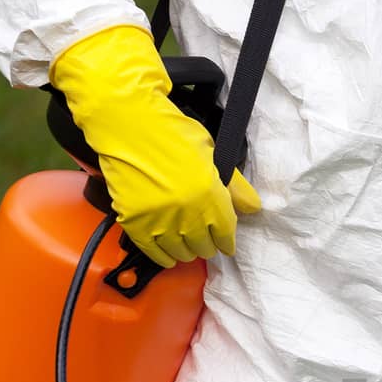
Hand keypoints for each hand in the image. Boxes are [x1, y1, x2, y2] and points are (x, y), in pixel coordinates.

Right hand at [49, 25, 261, 267]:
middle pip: (204, 247)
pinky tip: (169, 256)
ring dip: (187, 250)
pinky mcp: (134, 222)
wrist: (128, 123)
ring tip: (187, 245)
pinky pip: (153, 252)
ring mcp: (159, 220)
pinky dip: (163, 257)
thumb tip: (253, 207)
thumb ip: (234, 185)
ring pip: (180, 252)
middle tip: (204, 239)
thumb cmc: (172, 132)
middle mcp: (187, 213)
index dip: (226, 242)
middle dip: (207, 244)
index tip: (225, 244)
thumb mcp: (212, 153)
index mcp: (210, 195)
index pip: (225, 234)